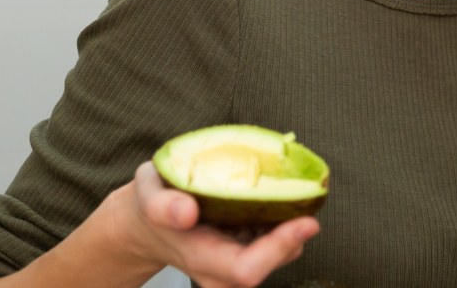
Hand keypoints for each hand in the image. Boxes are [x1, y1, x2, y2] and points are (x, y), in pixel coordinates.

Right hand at [107, 161, 319, 287]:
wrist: (148, 224)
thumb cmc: (151, 206)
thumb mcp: (146, 195)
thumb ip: (161, 205)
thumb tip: (187, 212)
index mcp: (200, 258)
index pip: (247, 269)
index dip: (280, 249)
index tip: (308, 221)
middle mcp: (223, 270)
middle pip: (273, 262)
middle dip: (296, 232)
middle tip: (310, 192)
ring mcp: (239, 262)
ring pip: (282, 251)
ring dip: (294, 221)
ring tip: (297, 186)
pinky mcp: (250, 248)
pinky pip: (278, 238)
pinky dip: (287, 215)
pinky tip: (285, 190)